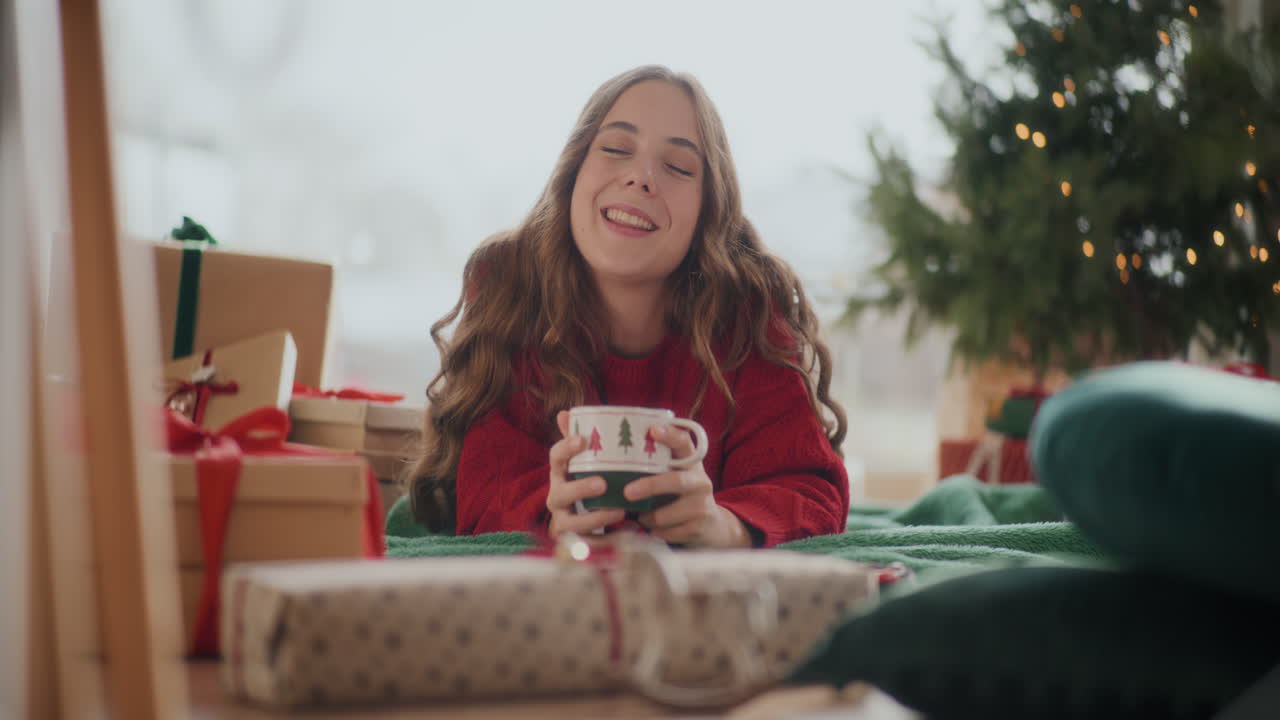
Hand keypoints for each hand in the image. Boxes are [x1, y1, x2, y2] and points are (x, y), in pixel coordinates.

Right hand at [547, 410, 625, 536]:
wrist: (581, 522)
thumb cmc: (585, 483)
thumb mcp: (583, 462)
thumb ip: (578, 440)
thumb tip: (565, 413)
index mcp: (560, 474)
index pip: (555, 458)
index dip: (565, 448)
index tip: (581, 440)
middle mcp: (557, 498)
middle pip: (560, 494)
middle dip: (579, 489)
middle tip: (601, 483)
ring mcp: (564, 521)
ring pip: (572, 523)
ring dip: (594, 518)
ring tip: (618, 512)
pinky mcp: (577, 541)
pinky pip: (590, 543)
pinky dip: (608, 540)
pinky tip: (628, 532)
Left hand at [623, 424, 753, 547]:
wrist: (712, 526)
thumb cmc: (682, 496)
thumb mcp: (676, 476)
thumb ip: (657, 465)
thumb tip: (615, 459)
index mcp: (692, 463)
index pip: (684, 443)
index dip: (670, 435)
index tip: (652, 430)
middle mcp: (700, 481)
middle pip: (676, 481)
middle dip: (650, 486)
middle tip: (628, 492)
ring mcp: (702, 505)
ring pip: (665, 514)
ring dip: (648, 517)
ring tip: (642, 516)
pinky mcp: (700, 527)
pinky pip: (668, 532)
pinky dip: (656, 531)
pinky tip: (655, 529)